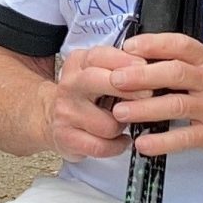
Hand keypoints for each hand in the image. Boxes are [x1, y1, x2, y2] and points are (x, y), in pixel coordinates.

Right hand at [47, 45, 145, 160]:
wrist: (50, 117)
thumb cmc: (86, 95)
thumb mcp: (98, 71)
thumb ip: (120, 66)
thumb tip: (152, 66)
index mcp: (78, 63)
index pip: (99, 56)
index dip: (125, 62)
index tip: (145, 67)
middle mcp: (69, 85)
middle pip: (98, 81)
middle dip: (128, 89)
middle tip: (148, 95)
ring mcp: (65, 112)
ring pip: (107, 123)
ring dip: (123, 126)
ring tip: (124, 123)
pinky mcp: (66, 137)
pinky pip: (101, 146)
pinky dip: (117, 146)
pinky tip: (121, 140)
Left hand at [107, 33, 202, 168]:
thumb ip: (186, 67)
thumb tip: (140, 61)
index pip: (180, 44)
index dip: (152, 44)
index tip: (126, 48)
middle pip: (174, 71)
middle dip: (140, 75)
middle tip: (114, 80)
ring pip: (176, 104)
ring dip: (144, 108)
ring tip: (119, 112)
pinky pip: (185, 137)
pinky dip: (162, 141)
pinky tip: (142, 144)